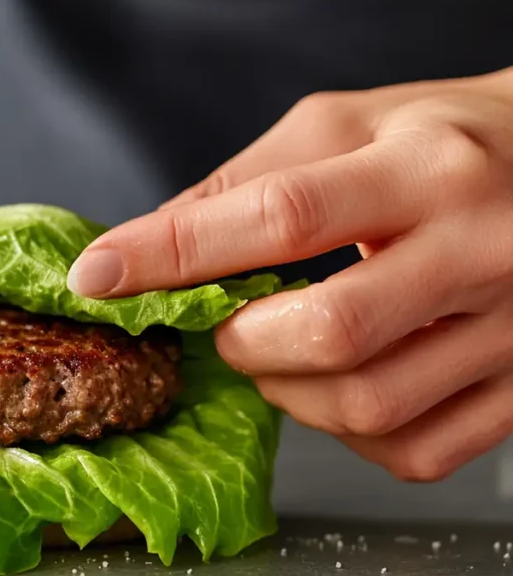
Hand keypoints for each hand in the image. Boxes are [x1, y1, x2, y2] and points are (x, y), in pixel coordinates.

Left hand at [68, 70, 512, 480]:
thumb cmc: (449, 140)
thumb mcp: (349, 125)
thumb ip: (247, 182)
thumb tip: (151, 241)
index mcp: (425, 166)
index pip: (280, 216)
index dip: (173, 252)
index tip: (100, 275)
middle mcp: (480, 247)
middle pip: (330, 332)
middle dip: (244, 342)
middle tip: (227, 326)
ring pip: (370, 406)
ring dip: (290, 394)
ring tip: (282, 352)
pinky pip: (415, 451)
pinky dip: (350, 434)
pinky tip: (342, 386)